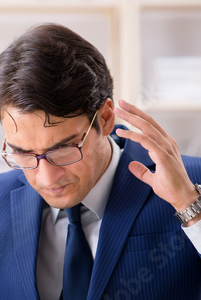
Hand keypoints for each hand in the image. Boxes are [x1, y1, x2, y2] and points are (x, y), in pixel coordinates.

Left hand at [113, 100, 198, 215]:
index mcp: (165, 145)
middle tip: (120, 103)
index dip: (138, 116)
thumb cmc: (171, 187)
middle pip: (148, 121)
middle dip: (133, 111)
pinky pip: (145, 141)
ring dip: (131, 119)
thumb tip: (131, 165)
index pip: (150, 126)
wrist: (182, 197)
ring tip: (118, 113)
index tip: (126, 110)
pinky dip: (133, 135)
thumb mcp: (152, 178)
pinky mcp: (162, 156)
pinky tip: (122, 132)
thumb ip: (142, 171)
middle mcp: (166, 142)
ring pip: (146, 127)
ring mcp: (166, 148)